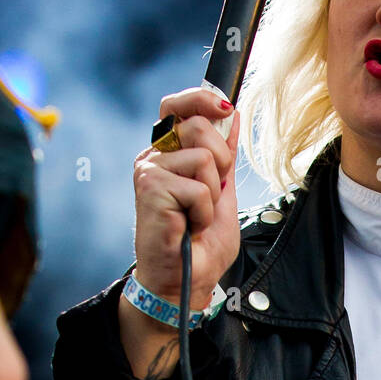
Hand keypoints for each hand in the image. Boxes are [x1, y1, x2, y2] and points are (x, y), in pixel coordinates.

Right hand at [132, 86, 240, 309]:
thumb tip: (231, 116)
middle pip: (198, 126)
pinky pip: (199, 188)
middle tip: (211, 194)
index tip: (225, 106)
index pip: (177, 106)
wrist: (184, 281)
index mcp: (168, 154)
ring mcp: (149, 171)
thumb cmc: (200, 243)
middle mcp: (154, 158)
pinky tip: (189, 226)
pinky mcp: (150, 188)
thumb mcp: (221, 191)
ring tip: (197, 215)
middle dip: (220, 162)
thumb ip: (223, 156)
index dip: (201, 98)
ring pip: (203, 158)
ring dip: (212, 194)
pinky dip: (204, 212)